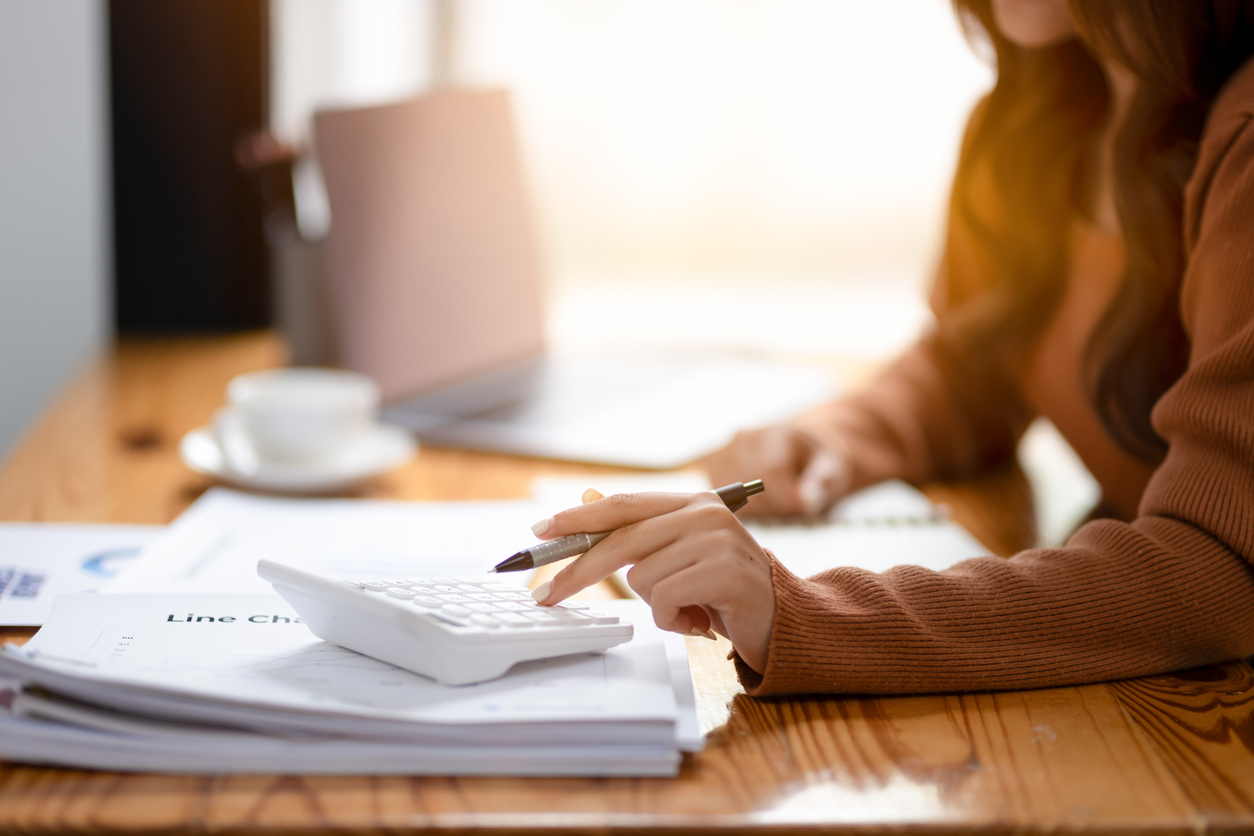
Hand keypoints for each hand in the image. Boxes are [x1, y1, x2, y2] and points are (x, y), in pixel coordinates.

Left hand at [532, 490, 776, 672]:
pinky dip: (673, 619)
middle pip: (620, 541)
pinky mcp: (723, 571)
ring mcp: (716, 540)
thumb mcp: (681, 557)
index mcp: (692, 503)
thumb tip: (585, 506)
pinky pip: (664, 599)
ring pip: (641, 577)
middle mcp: (704, 514)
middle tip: (547, 596)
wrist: (785, 620)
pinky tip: (699, 619)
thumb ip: (643, 536)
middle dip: (578, 572)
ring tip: (688, 609)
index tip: (541, 531)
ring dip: (656, 606)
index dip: (578, 518)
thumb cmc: (726, 591)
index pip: (623, 505)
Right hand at [704, 424, 848, 517]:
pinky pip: (725, 500)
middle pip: (751, 484)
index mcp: (776, 433)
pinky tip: (763, 505)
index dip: (786, 496)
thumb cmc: (816, 464)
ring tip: (781, 504)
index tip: (804, 508)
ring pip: (735, 496)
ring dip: (761, 511)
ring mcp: (724, 454)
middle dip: (776, 506)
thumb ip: (824, 482)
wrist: (796, 455)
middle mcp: (744, 439)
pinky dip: (746, 510)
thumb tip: (808, 499)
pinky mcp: (714, 471)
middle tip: (794, 508)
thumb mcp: (833, 468)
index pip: (771, 469)